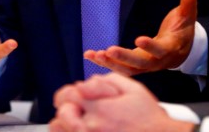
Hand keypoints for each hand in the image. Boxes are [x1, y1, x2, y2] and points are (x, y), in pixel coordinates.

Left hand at [50, 73, 192, 131]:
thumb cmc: (148, 117)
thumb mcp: (132, 88)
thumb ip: (105, 81)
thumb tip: (87, 83)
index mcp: (98, 109)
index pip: (67, 95)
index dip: (70, 92)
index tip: (77, 94)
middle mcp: (90, 128)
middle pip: (60, 115)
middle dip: (66, 108)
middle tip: (78, 108)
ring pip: (60, 130)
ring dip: (65, 123)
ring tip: (77, 120)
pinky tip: (81, 128)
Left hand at [84, 0, 198, 74]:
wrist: (181, 50)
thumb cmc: (182, 30)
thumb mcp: (187, 15)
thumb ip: (188, 1)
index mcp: (170, 48)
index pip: (160, 49)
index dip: (151, 46)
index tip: (139, 38)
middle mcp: (157, 61)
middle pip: (141, 64)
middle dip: (124, 58)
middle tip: (109, 50)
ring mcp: (145, 66)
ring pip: (128, 70)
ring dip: (110, 63)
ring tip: (95, 55)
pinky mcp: (136, 66)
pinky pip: (120, 68)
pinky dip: (105, 63)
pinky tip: (90, 55)